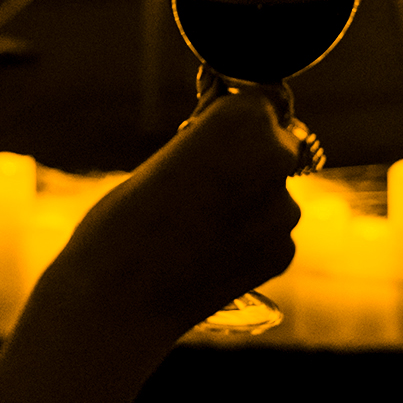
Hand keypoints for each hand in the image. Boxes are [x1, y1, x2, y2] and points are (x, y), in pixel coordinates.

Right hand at [51, 87, 300, 339]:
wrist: (118, 297)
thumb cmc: (126, 218)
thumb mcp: (170, 157)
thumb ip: (215, 144)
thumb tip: (242, 145)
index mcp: (244, 118)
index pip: (259, 105)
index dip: (234, 123)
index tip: (206, 139)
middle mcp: (276, 157)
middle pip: (276, 147)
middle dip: (250, 160)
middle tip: (202, 186)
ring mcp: (285, 208)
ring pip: (274, 194)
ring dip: (249, 204)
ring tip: (196, 227)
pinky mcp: (285, 252)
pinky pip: (271, 235)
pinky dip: (248, 242)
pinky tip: (209, 255)